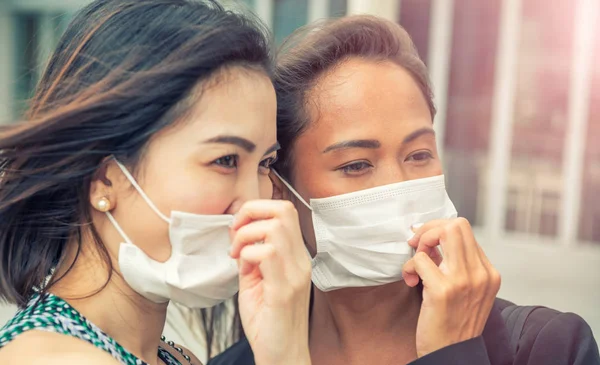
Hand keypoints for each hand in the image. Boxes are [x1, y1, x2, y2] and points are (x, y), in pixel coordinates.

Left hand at [230, 200, 311, 364]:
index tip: (238, 229)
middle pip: (283, 210)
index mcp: (296, 256)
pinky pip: (267, 253)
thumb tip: (239, 235)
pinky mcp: (285, 290)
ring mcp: (295, 274)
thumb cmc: (268, 322)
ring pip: (275, 228)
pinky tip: (244, 271)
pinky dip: (248, 255)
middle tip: (236, 234)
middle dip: (251, 212)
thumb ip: (251, 256)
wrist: (282, 355)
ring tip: (237, 254)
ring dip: (247, 235)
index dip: (257, 209)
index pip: (285, 210)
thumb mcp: (257, 281)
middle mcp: (300, 261)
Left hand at [402, 218, 500, 357]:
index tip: (424, 242)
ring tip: (415, 267)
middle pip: (456, 224)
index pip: (465, 230)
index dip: (439, 230)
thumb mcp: (466, 291)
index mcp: (489, 273)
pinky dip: (409, 267)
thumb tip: (433, 238)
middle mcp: (481, 274)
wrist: (452, 355)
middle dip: (429, 229)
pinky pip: (420, 259)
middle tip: (416, 245)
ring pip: (441, 233)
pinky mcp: (443, 291)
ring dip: (420, 245)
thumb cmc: (453, 324)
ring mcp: (464, 281)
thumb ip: (457, 265)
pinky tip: (411, 283)